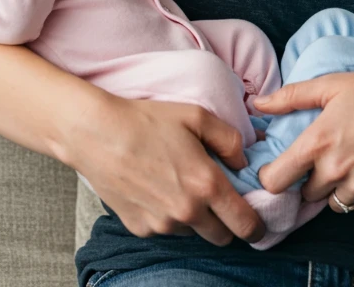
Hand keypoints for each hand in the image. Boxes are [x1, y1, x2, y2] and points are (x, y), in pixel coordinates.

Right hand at [64, 94, 264, 245]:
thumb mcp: (196, 116)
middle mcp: (186, 212)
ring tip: (181, 187)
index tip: (258, 223)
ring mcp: (161, 224)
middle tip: (220, 201)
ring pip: (193, 233)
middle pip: (222, 238)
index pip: (245, 224)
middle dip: (227, 224)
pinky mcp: (139, 228)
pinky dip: (169, 217)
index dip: (257, 227)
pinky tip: (157, 190)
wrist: (95, 133)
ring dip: (196, 219)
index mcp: (206, 184)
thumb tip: (243, 161)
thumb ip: (230, 139)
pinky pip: (166, 230)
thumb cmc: (146, 120)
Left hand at [252, 65, 353, 210]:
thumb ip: (291, 97)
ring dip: (336, 189)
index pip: (275, 181)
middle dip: (310, 179)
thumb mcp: (333, 85)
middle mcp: (336, 170)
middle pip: (305, 194)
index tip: (280, 169)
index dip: (272, 177)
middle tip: (326, 157)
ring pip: (334, 203)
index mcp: (317, 142)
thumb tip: (258, 105)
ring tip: (351, 162)